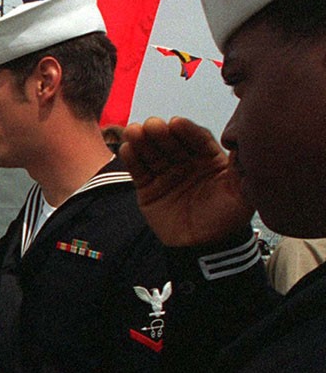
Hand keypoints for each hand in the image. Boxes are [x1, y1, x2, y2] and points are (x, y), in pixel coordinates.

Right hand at [120, 116, 253, 246]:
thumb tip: (246, 140)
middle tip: (152, 125)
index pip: (197, 140)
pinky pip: (139, 171)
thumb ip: (242, 167)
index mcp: (210, 160)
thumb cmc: (227, 220)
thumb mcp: (241, 193)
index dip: (187, 131)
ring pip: (152, 154)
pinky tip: (126, 149)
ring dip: (142, 141)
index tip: (177, 123)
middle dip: (161, 133)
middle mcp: (187, 163)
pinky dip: (132, 160)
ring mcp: (166, 174)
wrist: (204, 248)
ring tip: (133, 131)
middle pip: (172, 143)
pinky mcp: (148, 188)